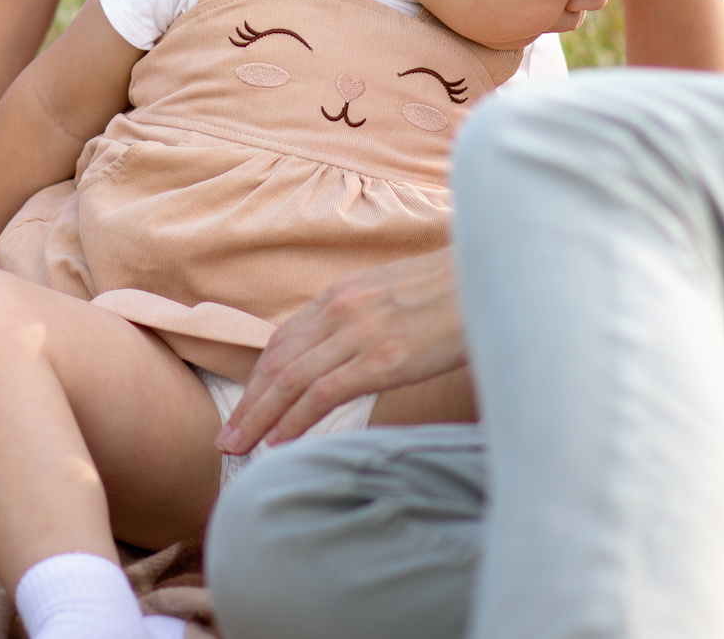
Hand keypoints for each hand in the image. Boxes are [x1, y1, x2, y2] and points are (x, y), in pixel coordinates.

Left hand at [220, 250, 465, 454]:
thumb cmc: (455, 291)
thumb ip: (367, 318)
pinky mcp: (383, 358)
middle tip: (227, 438)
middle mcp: (342, 308)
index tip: (246, 406)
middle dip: (248, 403)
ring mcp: (360, 332)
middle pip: (277, 361)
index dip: (259, 378)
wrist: (496, 275)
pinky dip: (296, 417)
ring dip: (260, 417)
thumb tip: (354, 351)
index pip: (283, 340)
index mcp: (344, 293)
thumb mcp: (396, 294)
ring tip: (240, 447)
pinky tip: (281, 440)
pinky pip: (324, 392)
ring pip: (291, 379)